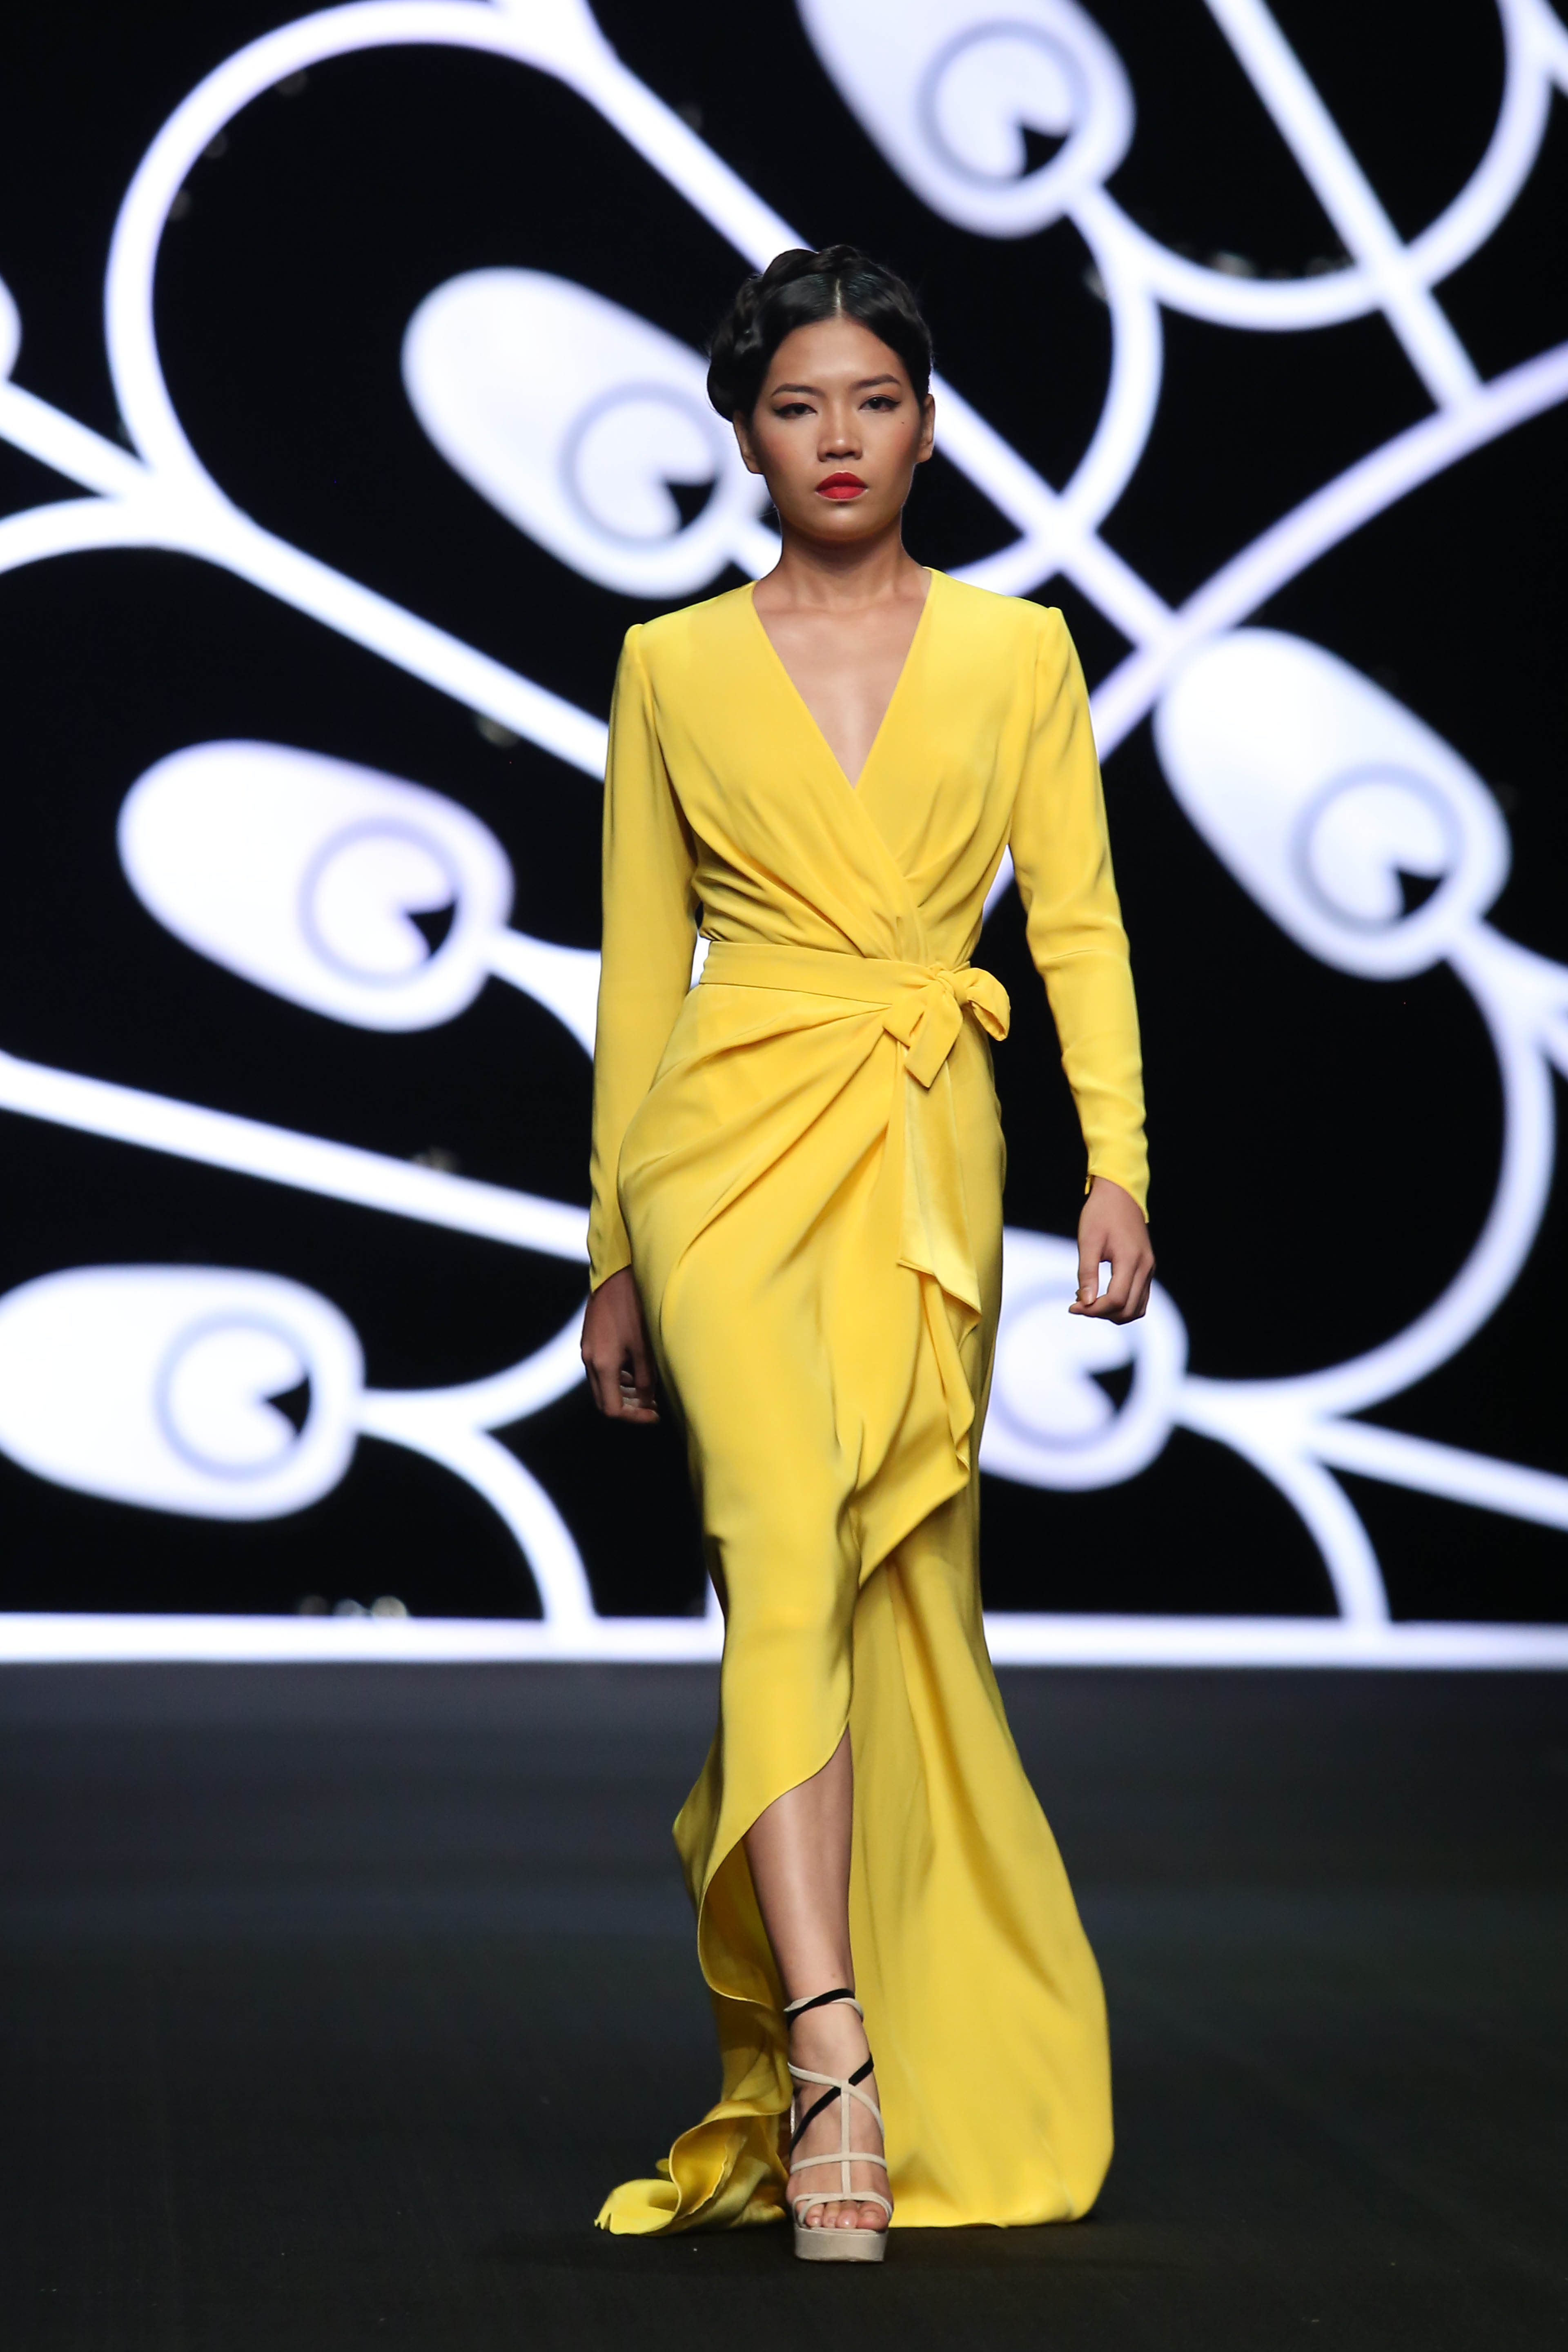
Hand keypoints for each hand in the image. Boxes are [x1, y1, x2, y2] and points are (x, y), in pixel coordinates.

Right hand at [580, 1265, 659, 1421]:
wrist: (615, 1275)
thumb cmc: (633, 1308)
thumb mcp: (645, 1347)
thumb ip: (646, 1379)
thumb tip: (647, 1401)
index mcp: (602, 1365)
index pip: (612, 1409)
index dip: (634, 1417)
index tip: (655, 1414)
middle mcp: (590, 1360)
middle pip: (604, 1400)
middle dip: (629, 1407)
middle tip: (652, 1406)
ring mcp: (588, 1350)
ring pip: (603, 1385)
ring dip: (624, 1392)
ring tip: (649, 1390)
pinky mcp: (591, 1340)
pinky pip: (601, 1369)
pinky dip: (618, 1377)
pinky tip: (636, 1371)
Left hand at [1070, 1176, 1154, 1322]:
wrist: (1120, 1194)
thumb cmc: (1101, 1213)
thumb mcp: (1088, 1241)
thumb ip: (1087, 1273)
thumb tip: (1085, 1302)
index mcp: (1130, 1260)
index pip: (1116, 1300)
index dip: (1093, 1310)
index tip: (1073, 1306)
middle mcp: (1145, 1267)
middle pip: (1128, 1309)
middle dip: (1102, 1313)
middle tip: (1079, 1305)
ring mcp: (1149, 1269)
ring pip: (1137, 1308)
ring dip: (1113, 1313)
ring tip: (1091, 1301)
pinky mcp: (1147, 1268)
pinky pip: (1139, 1298)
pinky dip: (1122, 1304)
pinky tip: (1103, 1295)